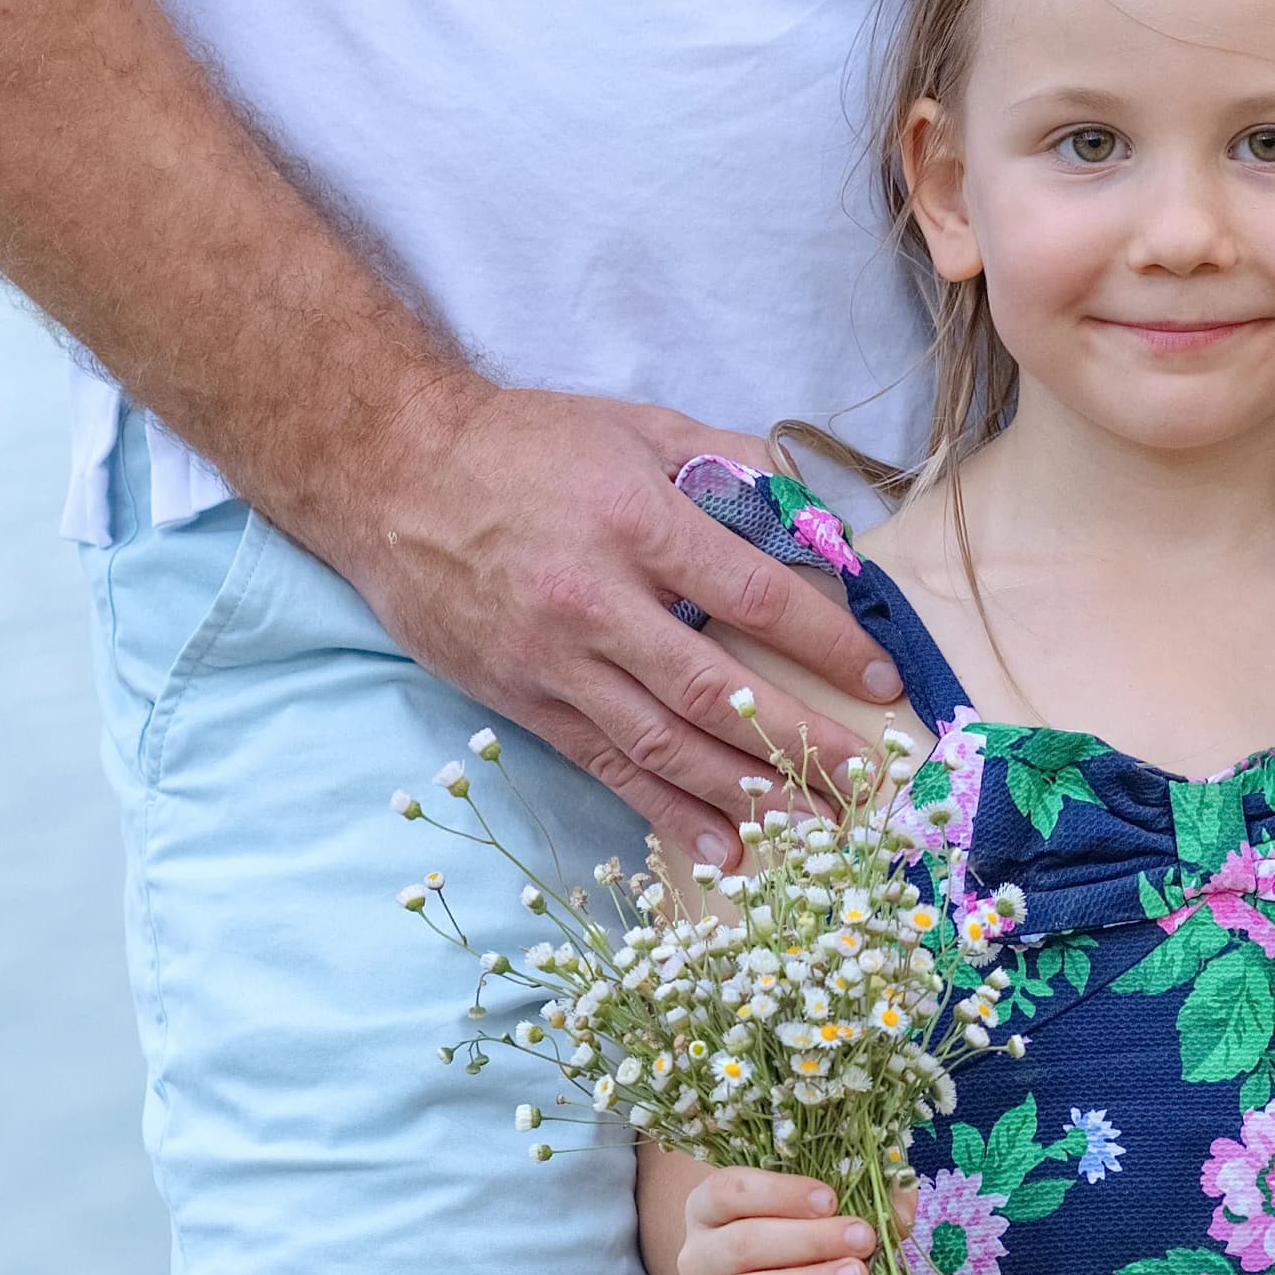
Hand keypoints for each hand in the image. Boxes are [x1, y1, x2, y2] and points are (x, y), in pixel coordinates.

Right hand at [327, 380, 899, 869]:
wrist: (394, 475)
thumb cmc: (528, 444)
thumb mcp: (639, 424)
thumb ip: (731, 463)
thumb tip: (814, 514)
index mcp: (637, 522)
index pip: (754, 596)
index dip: (825, 643)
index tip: (880, 680)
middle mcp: (597, 602)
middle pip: (718, 691)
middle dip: (804, 744)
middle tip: (870, 782)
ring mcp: (556, 662)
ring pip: (666, 745)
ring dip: (748, 795)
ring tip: (817, 830)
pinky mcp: (524, 702)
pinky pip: (608, 767)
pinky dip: (668, 813)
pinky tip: (722, 849)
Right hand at [679, 1169, 881, 1274]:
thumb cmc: (789, 1234)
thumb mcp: (815, 1208)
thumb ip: (859, 1198)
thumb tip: (903, 1203)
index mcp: (710, 1207)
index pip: (731, 1192)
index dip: (781, 1194)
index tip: (832, 1200)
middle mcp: (698, 1255)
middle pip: (742, 1245)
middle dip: (809, 1241)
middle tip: (862, 1240)